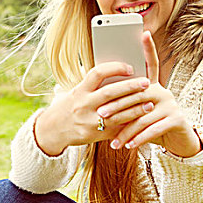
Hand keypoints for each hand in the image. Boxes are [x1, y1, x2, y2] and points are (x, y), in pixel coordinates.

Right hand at [34, 62, 152, 155]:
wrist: (53, 130)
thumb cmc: (68, 107)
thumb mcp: (75, 93)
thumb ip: (93, 86)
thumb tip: (118, 74)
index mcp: (79, 90)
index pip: (97, 74)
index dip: (115, 68)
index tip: (130, 67)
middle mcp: (83, 104)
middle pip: (110, 93)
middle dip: (130, 87)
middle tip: (146, 82)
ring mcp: (89, 121)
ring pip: (117, 114)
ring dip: (135, 108)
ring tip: (150, 103)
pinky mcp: (96, 135)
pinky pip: (116, 129)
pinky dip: (129, 125)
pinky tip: (141, 121)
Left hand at [97, 31, 201, 156]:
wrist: (176, 140)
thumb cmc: (150, 123)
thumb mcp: (137, 110)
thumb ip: (126, 101)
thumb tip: (101, 95)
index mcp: (153, 85)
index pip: (151, 64)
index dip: (148, 49)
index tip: (144, 33)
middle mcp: (163, 91)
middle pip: (136, 94)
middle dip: (117, 105)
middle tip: (101, 114)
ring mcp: (172, 104)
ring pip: (143, 115)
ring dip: (126, 130)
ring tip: (113, 139)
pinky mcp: (177, 119)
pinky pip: (153, 129)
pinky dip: (139, 138)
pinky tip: (128, 145)